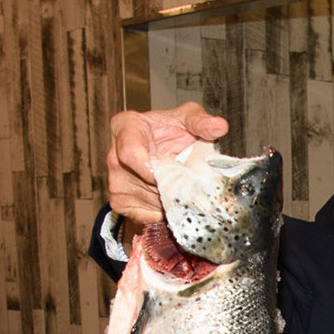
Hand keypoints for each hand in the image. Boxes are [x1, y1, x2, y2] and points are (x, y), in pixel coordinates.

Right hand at [105, 103, 229, 222]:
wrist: (159, 148)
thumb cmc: (169, 130)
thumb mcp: (187, 118)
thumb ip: (201, 120)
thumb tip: (219, 126)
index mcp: (125, 127)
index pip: (129, 152)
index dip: (147, 167)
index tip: (164, 174)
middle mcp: (113, 155)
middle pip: (141, 181)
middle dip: (169, 185)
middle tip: (188, 182)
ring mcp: (115, 181)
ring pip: (145, 200)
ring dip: (168, 199)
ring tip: (180, 187)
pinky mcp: (119, 201)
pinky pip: (143, 215)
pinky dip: (161, 212)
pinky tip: (170, 198)